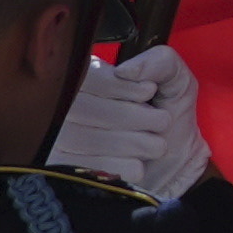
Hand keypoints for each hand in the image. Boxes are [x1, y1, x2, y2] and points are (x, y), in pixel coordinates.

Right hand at [49, 43, 212, 204]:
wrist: (173, 162)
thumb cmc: (167, 113)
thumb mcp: (174, 80)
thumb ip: (160, 62)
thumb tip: (125, 71)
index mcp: (85, 78)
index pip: (84, 76)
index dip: (118, 86)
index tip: (148, 92)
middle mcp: (61, 106)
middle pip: (81, 108)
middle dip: (131, 116)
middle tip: (159, 122)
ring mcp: (57, 139)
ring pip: (83, 139)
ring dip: (131, 142)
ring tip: (155, 144)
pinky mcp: (63, 170)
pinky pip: (84, 167)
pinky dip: (120, 166)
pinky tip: (138, 163)